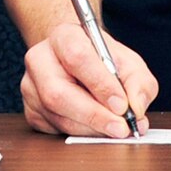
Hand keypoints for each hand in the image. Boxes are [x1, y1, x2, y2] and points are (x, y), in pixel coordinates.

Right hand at [19, 20, 155, 138]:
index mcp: (64, 36)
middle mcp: (39, 59)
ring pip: (57, 116)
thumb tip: (136, 108)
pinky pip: (54, 129)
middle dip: (94, 115)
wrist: (79, 61)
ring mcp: (30, 86)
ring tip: (114, 129)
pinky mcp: (30, 110)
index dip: (100, 84)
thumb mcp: (129, 63)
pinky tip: (96, 128)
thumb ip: (139, 83)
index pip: (77, 57)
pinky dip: (80, 134)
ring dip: (90, 128)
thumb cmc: (103, 60)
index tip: (122, 104)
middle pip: (58, 93)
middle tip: (120, 128)